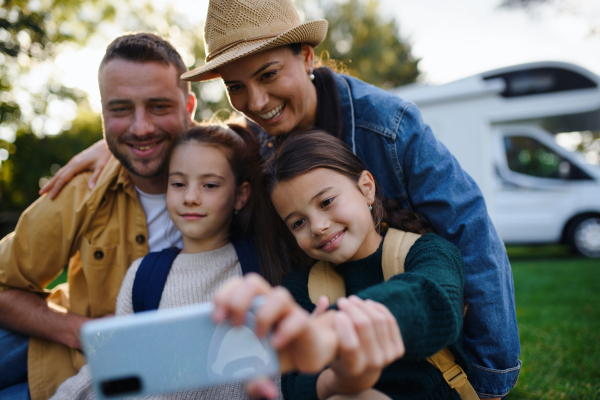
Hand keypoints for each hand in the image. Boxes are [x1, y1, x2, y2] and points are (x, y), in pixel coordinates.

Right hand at [39, 139, 110, 198]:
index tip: (51, 197)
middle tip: (41, 194)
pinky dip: (59, 176)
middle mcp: (73, 162)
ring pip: (60, 172)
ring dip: (53, 181)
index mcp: (77, 164)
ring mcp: (74, 161)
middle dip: (50, 185)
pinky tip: (58, 180)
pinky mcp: (77, 161)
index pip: (63, 178)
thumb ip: (95, 177)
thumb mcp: (102, 167)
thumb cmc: (105, 156)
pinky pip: (65, 170)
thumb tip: (90, 189)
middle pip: (58, 175)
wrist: (107, 145)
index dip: (56, 188)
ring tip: (46, 189)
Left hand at [213, 273, 338, 373]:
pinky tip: (276, 344)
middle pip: (253, 282)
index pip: (236, 286)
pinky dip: (286, 331)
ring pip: (279, 295)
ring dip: (264, 315)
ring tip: (259, 337)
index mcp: (252, 305)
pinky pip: (298, 319)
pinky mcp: (305, 322)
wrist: (310, 355)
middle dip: (239, 300)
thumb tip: (265, 392)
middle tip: (235, 325)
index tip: (216, 319)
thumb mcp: (260, 368)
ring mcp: (289, 310)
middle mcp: (269, 302)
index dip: (223, 296)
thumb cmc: (278, 354)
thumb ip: (255, 379)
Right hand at [317, 296, 404, 397]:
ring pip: (379, 320)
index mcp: (353, 368)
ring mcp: (387, 357)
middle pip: (365, 326)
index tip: (337, 312)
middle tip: (342, 301)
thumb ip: (318, 320)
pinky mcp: (397, 350)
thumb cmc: (335, 355)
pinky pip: (389, 321)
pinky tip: (367, 303)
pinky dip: (378, 309)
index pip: (350, 345)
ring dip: (364, 305)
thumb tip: (323, 299)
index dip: (344, 325)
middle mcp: (373, 364)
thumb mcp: (324, 343)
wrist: (358, 376)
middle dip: (352, 308)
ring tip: (352, 300)